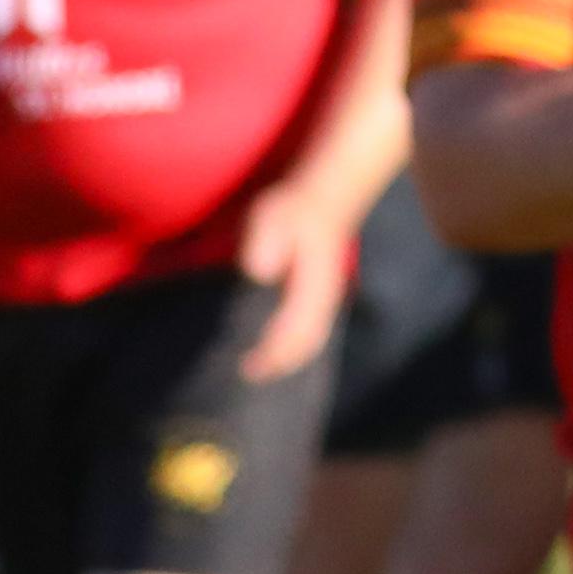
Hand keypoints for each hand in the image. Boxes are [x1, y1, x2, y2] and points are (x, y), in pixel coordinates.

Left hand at [235, 178, 358, 382]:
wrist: (324, 200)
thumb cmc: (296, 209)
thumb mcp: (275, 215)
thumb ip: (267, 238)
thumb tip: (258, 271)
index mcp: (315, 283)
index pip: (299, 327)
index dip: (275, 349)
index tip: (249, 362)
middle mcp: (323, 296)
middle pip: (309, 340)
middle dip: (280, 361)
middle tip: (248, 372)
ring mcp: (322, 298)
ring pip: (311, 339)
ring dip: (286, 358)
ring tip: (256, 368)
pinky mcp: (315, 297)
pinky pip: (308, 331)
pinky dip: (291, 347)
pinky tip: (270, 348)